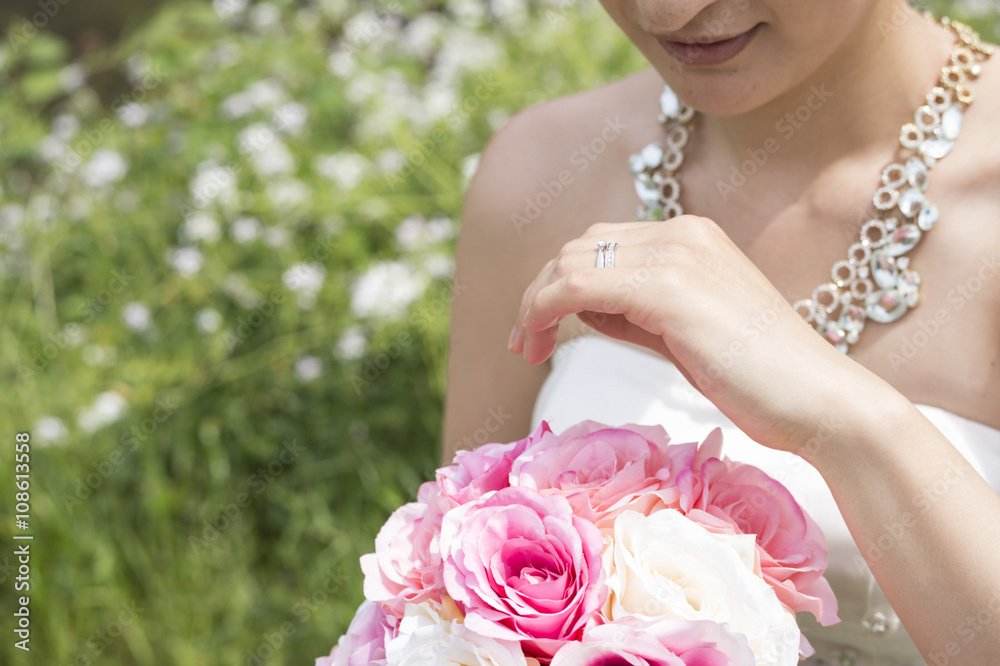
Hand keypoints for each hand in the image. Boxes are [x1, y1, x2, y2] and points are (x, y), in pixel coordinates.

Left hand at [508, 216, 886, 455]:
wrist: (820, 401)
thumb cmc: (759, 380)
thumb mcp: (684, 335)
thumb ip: (635, 313)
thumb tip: (582, 308)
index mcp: (691, 237)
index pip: (601, 244)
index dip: (559, 283)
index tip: (537, 329)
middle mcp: (682, 233)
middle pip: (578, 247)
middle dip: (539, 292)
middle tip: (524, 344)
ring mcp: (676, 256)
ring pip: (570, 263)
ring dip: (534, 304)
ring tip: (527, 350)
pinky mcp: (668, 288)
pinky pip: (576, 287)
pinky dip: (542, 311)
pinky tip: (536, 343)